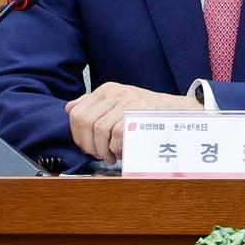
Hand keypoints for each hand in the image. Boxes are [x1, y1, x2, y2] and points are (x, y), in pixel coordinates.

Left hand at [65, 82, 201, 164]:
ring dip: (102, 149)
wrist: (175, 111)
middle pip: (86, 121)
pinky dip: (116, 148)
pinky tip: (120, 152)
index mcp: (107, 89)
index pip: (78, 113)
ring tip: (109, 155)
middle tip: (96, 154)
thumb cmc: (145, 111)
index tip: (86, 146)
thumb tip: (69, 108)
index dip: (77, 135)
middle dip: (88, 144)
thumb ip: (93, 104)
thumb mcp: (118, 101)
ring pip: (100, 130)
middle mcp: (116, 92)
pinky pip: (117, 135)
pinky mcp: (139, 114)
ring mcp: (128, 102)